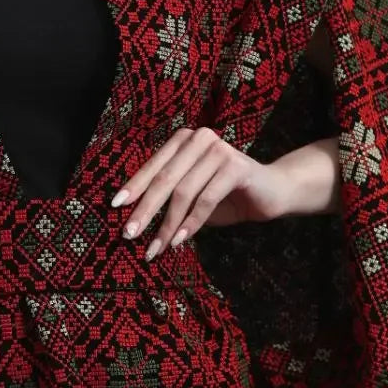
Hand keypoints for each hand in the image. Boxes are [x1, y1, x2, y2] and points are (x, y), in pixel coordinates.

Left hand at [111, 127, 287, 259]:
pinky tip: (180, 240)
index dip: (133, 187)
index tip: (115, 207)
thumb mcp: (191, 195)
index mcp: (183, 140)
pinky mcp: (236, 166)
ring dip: (167, 224)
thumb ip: (167, 198)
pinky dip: (191, 222)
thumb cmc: (226, 195)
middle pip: (164, 179)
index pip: (153, 166)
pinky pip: (206, 199)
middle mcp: (199, 139)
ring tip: (155, 248)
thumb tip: (134, 218)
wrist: (273, 192)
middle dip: (145, 210)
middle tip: (129, 234)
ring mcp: (218, 150)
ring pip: (183, 192)